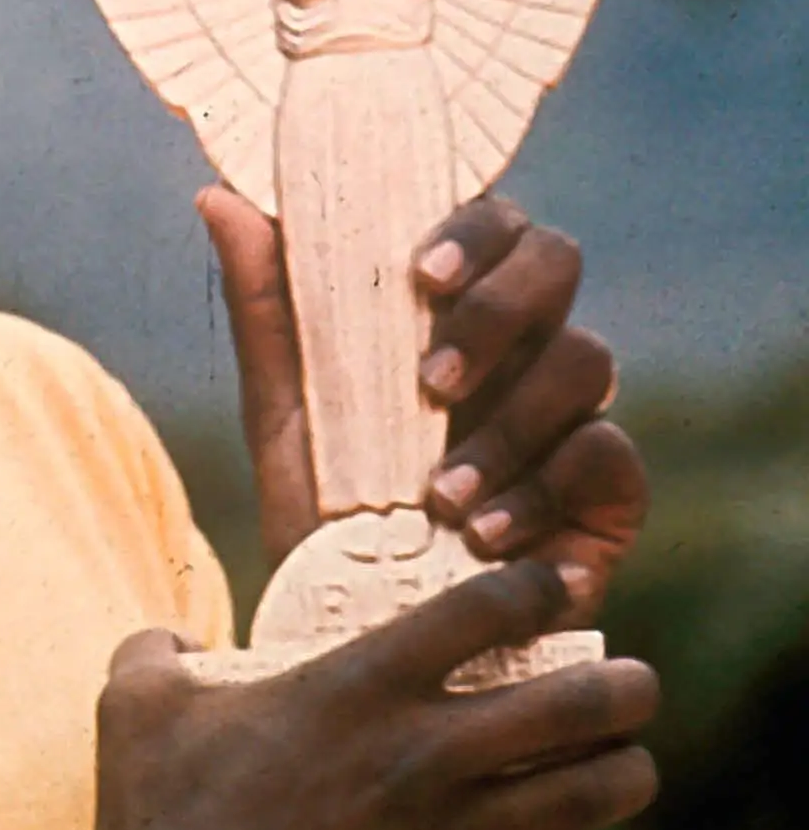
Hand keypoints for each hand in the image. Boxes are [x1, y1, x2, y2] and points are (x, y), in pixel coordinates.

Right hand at [59, 561, 658, 829]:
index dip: (537, 584)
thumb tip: (172, 640)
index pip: (484, 610)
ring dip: (621, 769)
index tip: (552, 583)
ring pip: (590, 796)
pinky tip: (565, 821)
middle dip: (624, 684)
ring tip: (622, 754)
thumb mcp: (133, 709)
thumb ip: (157, 649)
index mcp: (352, 688)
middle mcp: (417, 758)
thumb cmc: (155, 826)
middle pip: (577, 704)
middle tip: (627, 678)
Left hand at [200, 187, 646, 623]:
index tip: (421, 274)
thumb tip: (220, 197)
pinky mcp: (609, 492)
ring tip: (438, 493)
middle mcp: (523, 346)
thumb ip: (264, 308)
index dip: (473, 228)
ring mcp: (571, 412)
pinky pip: (608, 457)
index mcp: (456, 309)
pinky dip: (540, 493)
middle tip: (431, 383)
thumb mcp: (282, 412)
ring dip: (506, 425)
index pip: (493, 222)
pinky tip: (482, 536)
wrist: (364, 632)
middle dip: (498, 311)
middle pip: (556, 261)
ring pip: (585, 360)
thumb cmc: (328, 508)